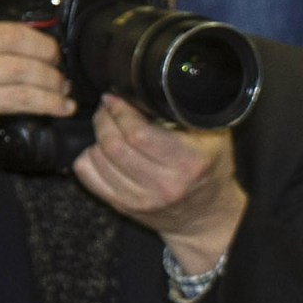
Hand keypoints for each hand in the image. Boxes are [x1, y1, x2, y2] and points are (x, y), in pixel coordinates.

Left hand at [72, 94, 247, 274]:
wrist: (207, 216)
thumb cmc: (210, 170)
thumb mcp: (214, 137)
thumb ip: (190, 113)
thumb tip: (156, 86)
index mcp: (188, 162)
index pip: (138, 133)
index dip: (120, 111)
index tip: (115, 98)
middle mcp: (165, 184)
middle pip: (114, 145)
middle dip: (104, 119)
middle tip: (107, 109)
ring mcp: (142, 199)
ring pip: (98, 159)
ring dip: (96, 137)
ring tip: (106, 127)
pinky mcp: (125, 207)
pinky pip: (88, 177)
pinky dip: (88, 158)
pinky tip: (100, 150)